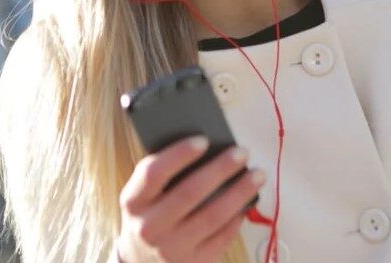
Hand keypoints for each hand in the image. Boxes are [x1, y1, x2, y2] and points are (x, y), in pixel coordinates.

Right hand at [115, 136, 265, 262]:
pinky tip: (247, 202)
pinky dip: (238, 217)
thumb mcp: (144, 195)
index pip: (153, 173)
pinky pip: (222, 237)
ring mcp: (171, 249)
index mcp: (133, 201)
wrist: (141, 261)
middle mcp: (149, 227)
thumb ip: (165, 174)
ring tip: (257, 175)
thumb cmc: (150, 215)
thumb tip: (209, 149)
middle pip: (189, 192)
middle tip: (242, 152)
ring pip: (212, 216)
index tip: (204, 140)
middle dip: (220, 169)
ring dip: (239, 192)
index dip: (179, 155)